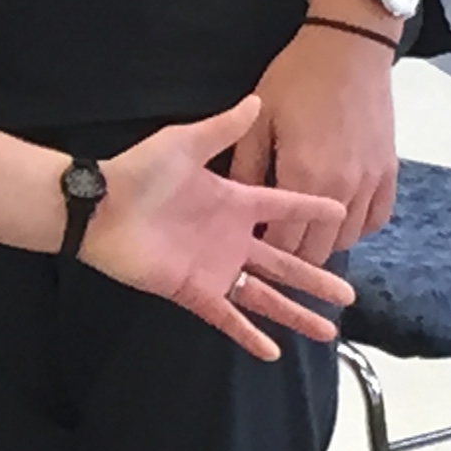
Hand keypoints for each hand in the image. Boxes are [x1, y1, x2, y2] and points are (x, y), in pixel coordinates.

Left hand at [87, 98, 356, 357]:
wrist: (100, 205)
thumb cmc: (140, 171)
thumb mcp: (185, 143)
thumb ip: (223, 129)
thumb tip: (255, 99)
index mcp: (233, 202)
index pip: (282, 207)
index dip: (311, 210)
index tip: (343, 214)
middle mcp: (230, 239)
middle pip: (283, 261)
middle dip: (315, 277)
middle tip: (349, 294)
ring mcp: (214, 267)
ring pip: (264, 295)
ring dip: (294, 312)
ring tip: (327, 330)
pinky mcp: (193, 290)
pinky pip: (227, 316)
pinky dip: (248, 335)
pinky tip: (272, 352)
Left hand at [231, 16, 399, 263]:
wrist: (348, 47)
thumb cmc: (297, 78)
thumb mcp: (260, 117)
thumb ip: (247, 165)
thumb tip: (237, 203)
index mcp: (305, 176)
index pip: (285, 241)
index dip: (265, 247)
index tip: (249, 243)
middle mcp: (344, 189)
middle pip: (319, 249)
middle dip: (294, 252)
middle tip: (275, 241)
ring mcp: (371, 183)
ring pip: (348, 239)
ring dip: (325, 241)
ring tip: (303, 229)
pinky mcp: (389, 173)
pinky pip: (376, 219)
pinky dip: (357, 226)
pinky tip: (337, 218)